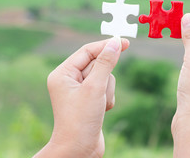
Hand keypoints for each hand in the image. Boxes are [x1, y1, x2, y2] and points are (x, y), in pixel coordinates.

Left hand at [34, 38, 128, 157]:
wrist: (79, 150)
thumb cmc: (80, 120)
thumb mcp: (95, 87)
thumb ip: (106, 63)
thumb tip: (116, 43)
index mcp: (63, 73)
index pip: (87, 51)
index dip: (107, 45)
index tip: (126, 42)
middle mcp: (70, 80)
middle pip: (98, 65)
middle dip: (104, 79)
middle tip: (98, 94)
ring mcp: (80, 90)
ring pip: (105, 77)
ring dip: (107, 91)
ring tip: (98, 106)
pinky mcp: (90, 99)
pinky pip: (106, 89)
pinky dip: (108, 99)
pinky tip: (100, 111)